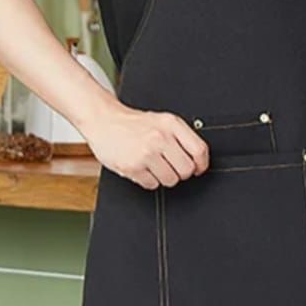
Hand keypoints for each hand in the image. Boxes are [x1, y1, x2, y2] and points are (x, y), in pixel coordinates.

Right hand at [81, 98, 208, 191]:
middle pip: (186, 169)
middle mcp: (160, 137)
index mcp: (171, 124)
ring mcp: (146, 153)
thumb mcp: (163, 121)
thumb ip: (181, 137)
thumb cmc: (134, 124)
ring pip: (171, 180)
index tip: (198, 168)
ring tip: (154, 165)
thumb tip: (199, 160)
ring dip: (164, 177)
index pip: (199, 150)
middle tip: (171, 166)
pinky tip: (142, 168)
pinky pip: (152, 185)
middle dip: (180, 172)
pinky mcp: (132, 167)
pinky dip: (148, 180)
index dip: (201, 164)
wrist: (104, 121)